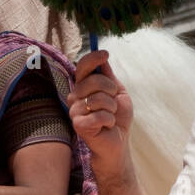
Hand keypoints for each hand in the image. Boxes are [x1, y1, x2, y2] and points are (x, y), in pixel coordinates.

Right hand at [67, 50, 133, 179]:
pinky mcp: (78, 125)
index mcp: (84, 87)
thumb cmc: (118, 118)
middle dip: (110, 89)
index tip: (105, 53)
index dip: (92, 58)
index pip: (83, 67)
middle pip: (93, 80)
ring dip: (112, 107)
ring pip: (98, 98)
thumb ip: (109, 77)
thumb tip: (103, 58)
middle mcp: (75, 96)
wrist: (119, 141)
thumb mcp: (118, 93)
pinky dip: (109, 120)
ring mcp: (75, 111)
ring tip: (111, 116)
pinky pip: (99, 115)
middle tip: (114, 102)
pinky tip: (107, 126)